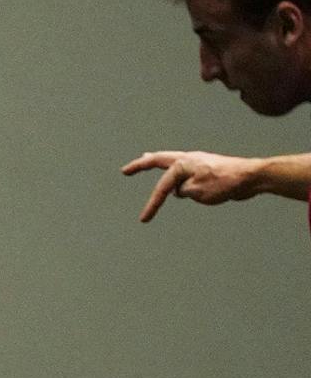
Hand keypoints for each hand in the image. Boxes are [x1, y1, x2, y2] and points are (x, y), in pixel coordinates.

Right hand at [122, 150, 264, 221]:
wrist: (250, 177)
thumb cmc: (225, 182)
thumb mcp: (197, 192)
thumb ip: (182, 191)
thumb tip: (179, 191)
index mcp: (182, 164)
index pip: (163, 188)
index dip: (152, 204)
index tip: (144, 219)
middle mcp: (187, 159)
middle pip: (158, 160)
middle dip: (140, 165)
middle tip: (126, 170)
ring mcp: (197, 162)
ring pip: (170, 161)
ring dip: (156, 161)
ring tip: (145, 159)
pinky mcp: (205, 168)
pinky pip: (183, 170)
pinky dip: (173, 171)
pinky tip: (174, 176)